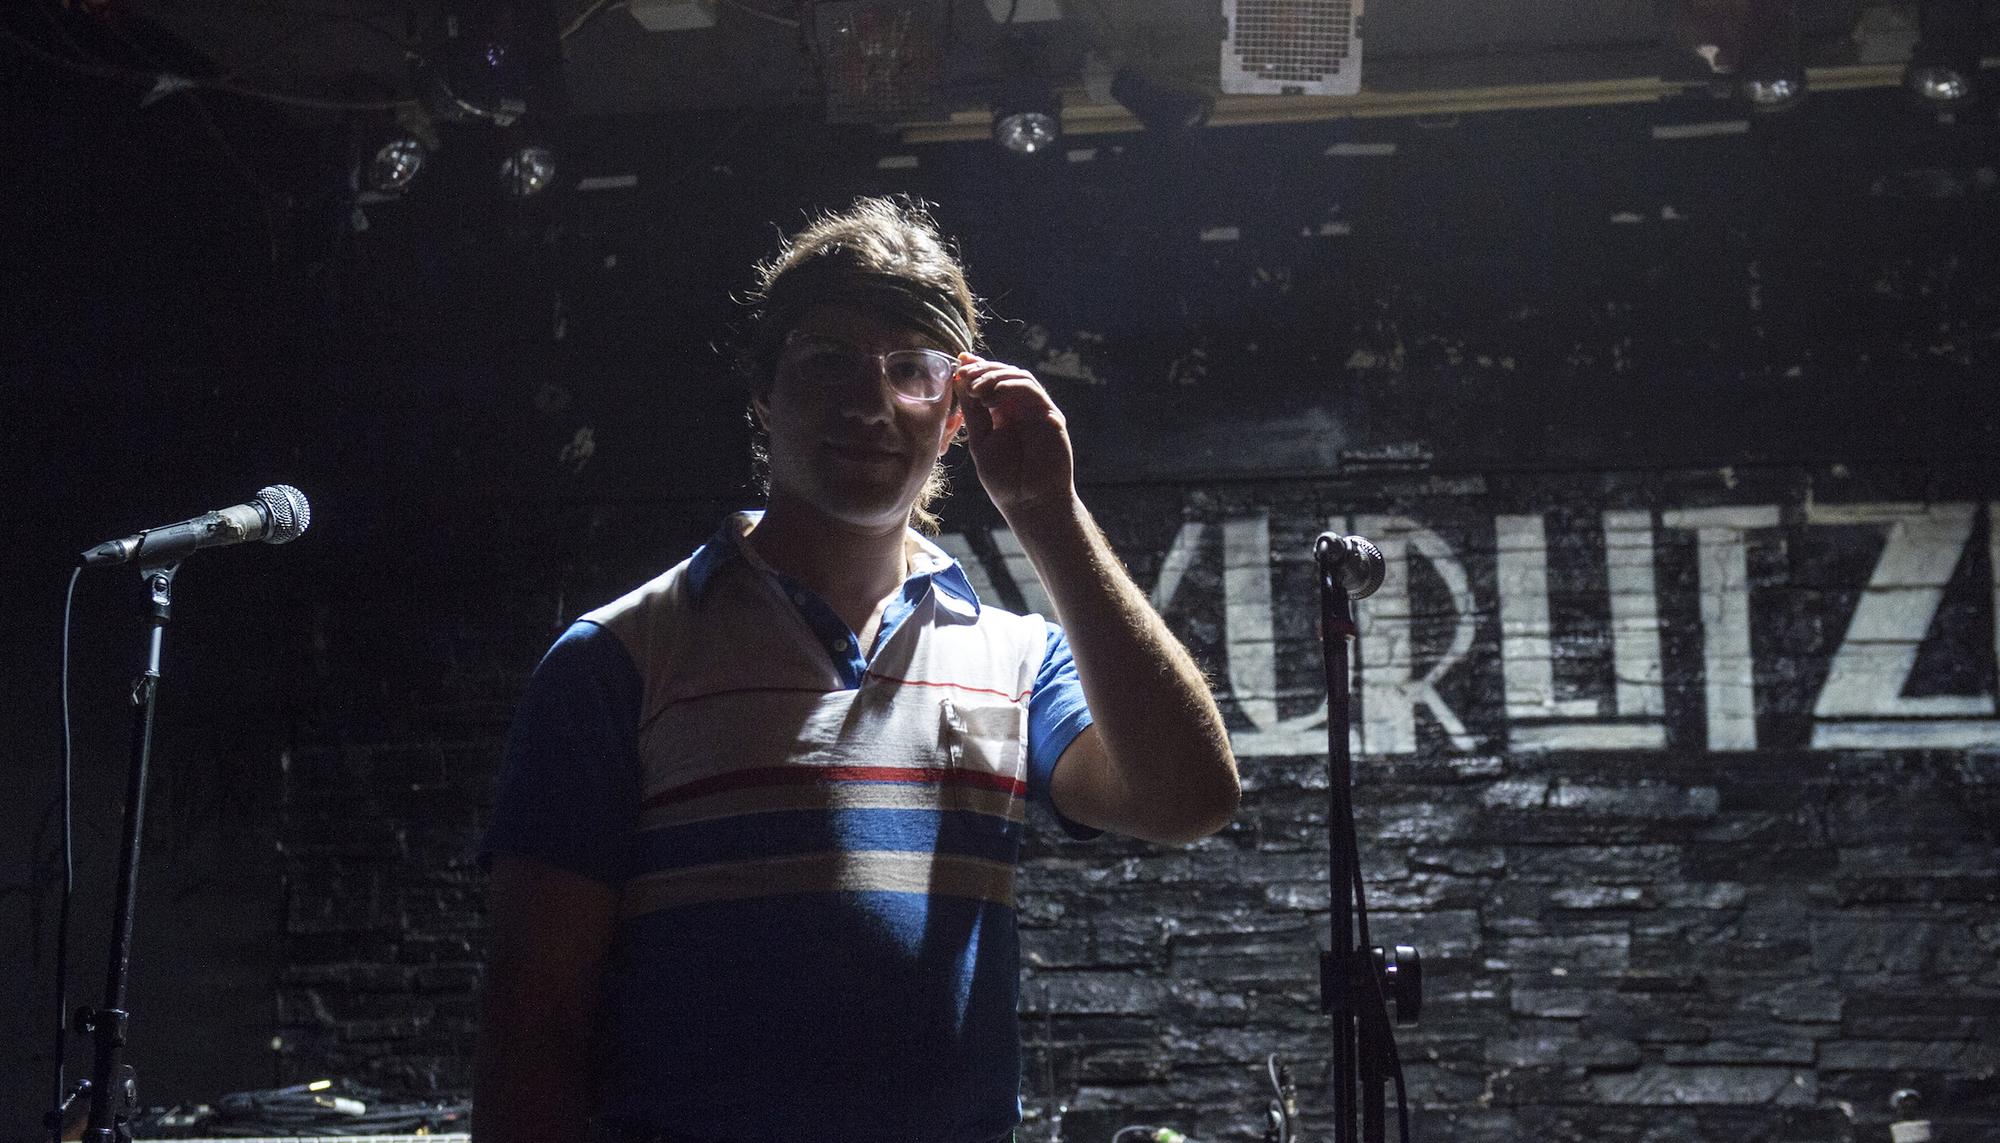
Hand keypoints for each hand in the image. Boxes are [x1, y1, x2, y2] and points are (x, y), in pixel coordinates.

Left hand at [956, 353, 1075, 518]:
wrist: (1030, 504)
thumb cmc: (1005, 480)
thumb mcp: (980, 441)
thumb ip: (973, 412)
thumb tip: (960, 380)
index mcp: (1004, 414)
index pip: (992, 382)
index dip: (977, 368)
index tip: (958, 362)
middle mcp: (1022, 409)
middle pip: (1006, 374)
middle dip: (984, 369)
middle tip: (965, 373)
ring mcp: (1038, 411)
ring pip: (1020, 377)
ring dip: (995, 376)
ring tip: (976, 387)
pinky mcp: (1051, 417)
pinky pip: (1033, 392)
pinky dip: (1012, 386)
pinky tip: (993, 393)